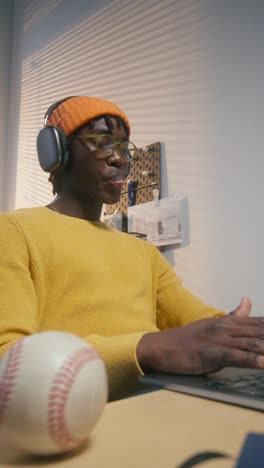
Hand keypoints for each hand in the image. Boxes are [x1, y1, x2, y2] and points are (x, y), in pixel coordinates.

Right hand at [137, 297, 263, 374]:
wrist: (162, 347)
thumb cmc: (188, 339)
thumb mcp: (213, 324)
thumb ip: (234, 315)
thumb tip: (249, 299)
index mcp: (228, 322)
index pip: (261, 324)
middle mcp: (226, 328)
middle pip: (261, 332)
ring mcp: (219, 340)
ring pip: (251, 343)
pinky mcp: (210, 354)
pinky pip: (235, 357)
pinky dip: (251, 360)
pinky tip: (263, 363)